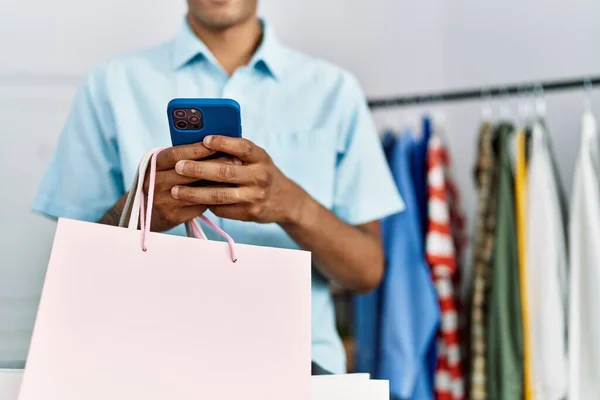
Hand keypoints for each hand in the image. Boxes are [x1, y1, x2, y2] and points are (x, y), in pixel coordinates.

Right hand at [142, 143, 227, 231]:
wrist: (143, 214)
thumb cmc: (159, 183)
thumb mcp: (161, 167)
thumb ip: (181, 158)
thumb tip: (212, 144)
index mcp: (152, 166)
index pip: (176, 154)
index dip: (196, 149)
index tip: (216, 143)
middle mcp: (155, 182)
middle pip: (188, 171)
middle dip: (214, 164)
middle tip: (235, 158)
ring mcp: (164, 201)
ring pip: (196, 189)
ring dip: (218, 182)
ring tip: (235, 175)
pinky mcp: (174, 215)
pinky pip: (199, 205)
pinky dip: (214, 197)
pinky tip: (228, 191)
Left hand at [171, 136, 308, 224]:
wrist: (285, 201)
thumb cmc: (261, 173)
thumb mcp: (256, 159)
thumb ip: (235, 152)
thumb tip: (201, 143)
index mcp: (261, 157)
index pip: (242, 147)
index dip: (223, 142)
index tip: (204, 140)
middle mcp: (260, 176)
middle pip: (226, 172)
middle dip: (199, 169)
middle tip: (178, 167)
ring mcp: (255, 196)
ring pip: (220, 195)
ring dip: (195, 193)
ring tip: (176, 190)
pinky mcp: (250, 213)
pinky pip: (223, 209)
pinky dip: (205, 205)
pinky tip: (192, 201)